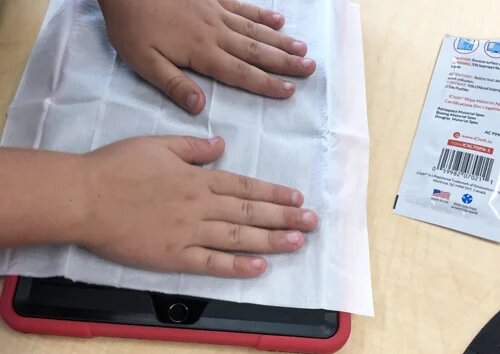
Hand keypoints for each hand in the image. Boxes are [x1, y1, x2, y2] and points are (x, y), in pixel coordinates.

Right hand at [78, 136, 317, 277]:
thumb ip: (193, 147)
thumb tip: (222, 146)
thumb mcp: (157, 144)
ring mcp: (188, 233)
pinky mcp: (173, 256)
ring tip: (297, 242)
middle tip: (311, 222)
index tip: (296, 198)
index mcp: (197, 178)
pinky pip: (209, 263)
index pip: (244, 186)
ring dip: (271, 240)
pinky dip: (236, 266)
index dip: (273, 193)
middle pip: (249, 213)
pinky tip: (258, 267)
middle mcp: (200, 205)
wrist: (84, 196)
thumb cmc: (118, 167)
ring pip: (238, 238)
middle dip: (284, 217)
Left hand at [98, 0, 315, 113]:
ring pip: (255, 30)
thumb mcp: (144, 63)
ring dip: (280, 41)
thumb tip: (200, 109)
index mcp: (202, 53)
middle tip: (310, 68)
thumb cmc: (131, 26)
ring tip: (303, 49)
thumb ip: (174, 85)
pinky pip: (243, 7)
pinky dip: (262, 15)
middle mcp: (216, 33)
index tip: (289, 91)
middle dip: (284, 62)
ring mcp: (216, 12)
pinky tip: (278, 20)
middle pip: (256, 51)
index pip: (241, 74)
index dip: (266, 84)